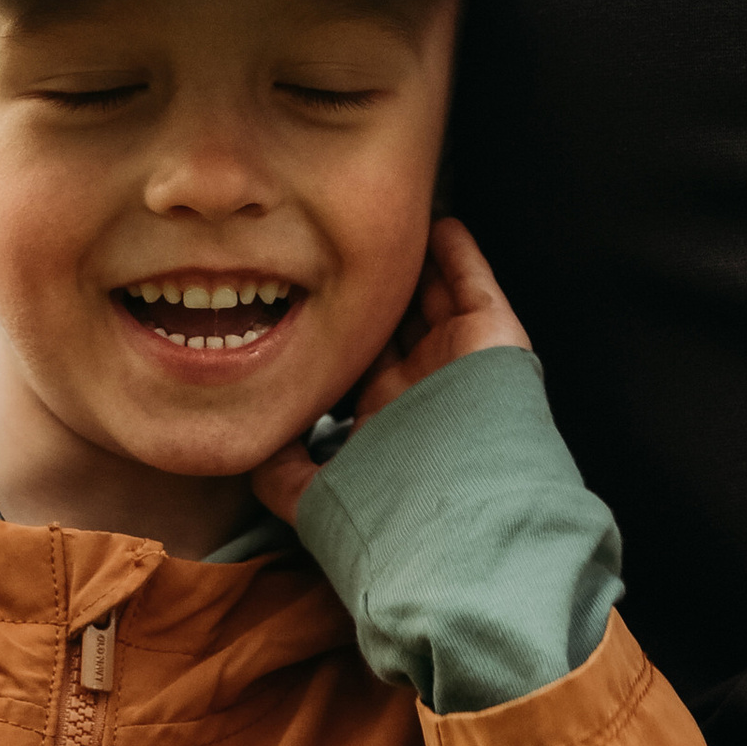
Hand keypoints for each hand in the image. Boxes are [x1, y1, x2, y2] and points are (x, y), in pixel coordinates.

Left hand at [254, 217, 531, 522]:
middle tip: (340, 246)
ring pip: (432, 299)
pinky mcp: (490, 341)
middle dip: (373, 292)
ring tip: (387, 226)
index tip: (303, 296)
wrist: (456, 520)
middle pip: (393, 325)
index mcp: (383, 422)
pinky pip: (474, 286)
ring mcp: (456, 363)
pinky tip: (438, 226)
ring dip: (413, 264)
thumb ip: (282, 474)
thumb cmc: (387, 512)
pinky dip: (458, 254)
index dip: (336, 333)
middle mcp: (420, 389)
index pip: (357, 364)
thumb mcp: (316, 498)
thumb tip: (256, 445)